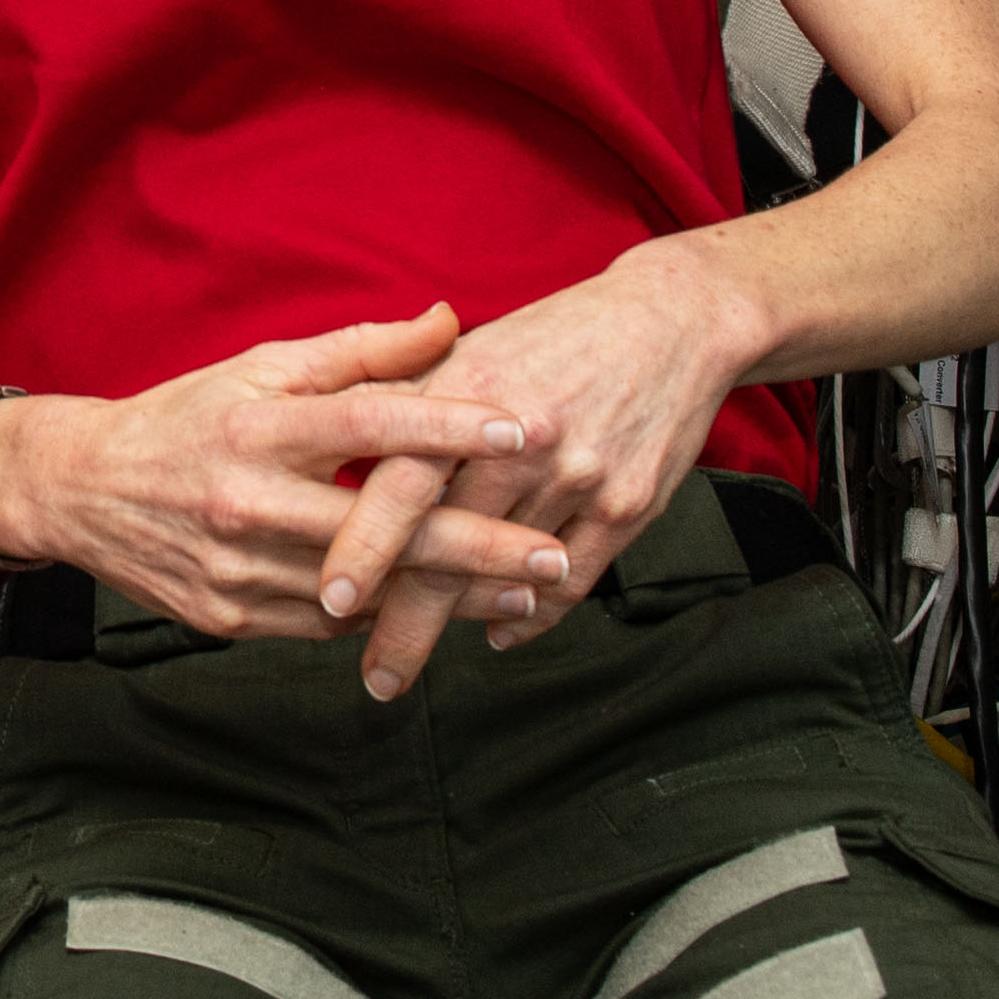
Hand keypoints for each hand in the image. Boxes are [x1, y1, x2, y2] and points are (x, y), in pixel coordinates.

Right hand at [0, 306, 564, 643]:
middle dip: (479, 546)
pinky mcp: (231, 618)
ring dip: (451, 596)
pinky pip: (327, 624)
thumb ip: (359, 352)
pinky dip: (386, 615)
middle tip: (555, 556)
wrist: (78, 492)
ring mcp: (238, 567)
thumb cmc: (184, 419)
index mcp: (257, 427)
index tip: (524, 426)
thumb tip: (449, 320)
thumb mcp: (259, 369)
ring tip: (526, 593)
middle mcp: (247, 501)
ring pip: (364, 590)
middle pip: (381, 528)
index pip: (366, 421)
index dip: (448, 424)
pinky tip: (444, 611)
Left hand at [330, 244, 768, 697]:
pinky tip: (501, 629)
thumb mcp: (469, 351)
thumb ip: (400, 401)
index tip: (329, 598)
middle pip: (449, 548)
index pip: (401, 482)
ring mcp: (580, 475)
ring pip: (506, 574)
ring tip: (413, 658)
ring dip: (460, 622)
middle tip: (372, 675)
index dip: (363, 544)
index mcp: (469, 391)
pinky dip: (532, 614)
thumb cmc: (551, 337)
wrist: (669, 322)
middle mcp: (524, 439)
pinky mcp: (629, 505)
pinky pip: (571, 581)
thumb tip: (333, 452)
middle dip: (406, 622)